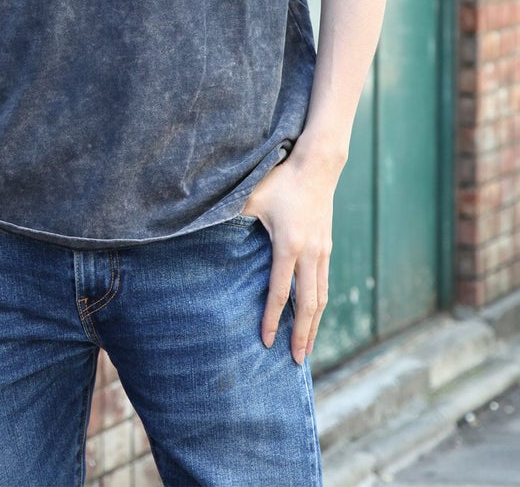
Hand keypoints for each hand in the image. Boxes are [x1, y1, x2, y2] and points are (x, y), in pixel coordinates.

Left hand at [242, 144, 339, 364]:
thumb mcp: (252, 197)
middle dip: (302, 334)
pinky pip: (324, 284)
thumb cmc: (281, 181)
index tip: (266, 341)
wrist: (317, 167)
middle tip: (295, 361)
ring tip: (307, 348)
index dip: (272, 318)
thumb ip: (231, 214)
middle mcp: (310, 254)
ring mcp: (322, 252)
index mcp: (288, 245)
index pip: (279, 291)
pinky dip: (319, 306)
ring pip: (321, 298)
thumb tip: (202, 226)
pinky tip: (314, 317)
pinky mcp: (327, 248)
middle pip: (308, 305)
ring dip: (315, 325)